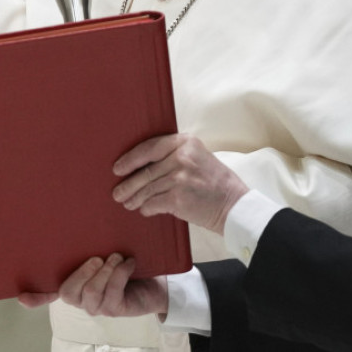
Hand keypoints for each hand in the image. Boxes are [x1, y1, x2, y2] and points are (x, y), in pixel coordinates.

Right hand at [18, 254, 168, 317]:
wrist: (155, 280)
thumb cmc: (124, 260)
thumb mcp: (105, 247)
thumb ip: (89, 240)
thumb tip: (74, 211)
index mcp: (74, 282)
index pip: (49, 292)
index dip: (36, 296)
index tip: (21, 296)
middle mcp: (81, 297)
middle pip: (68, 293)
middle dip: (81, 274)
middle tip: (97, 257)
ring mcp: (98, 306)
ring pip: (91, 294)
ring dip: (105, 273)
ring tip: (116, 256)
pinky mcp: (116, 309)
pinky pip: (113, 294)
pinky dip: (121, 274)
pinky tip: (129, 262)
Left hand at [113, 134, 248, 234]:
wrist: (234, 205)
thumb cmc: (215, 182)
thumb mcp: (198, 157)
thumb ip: (174, 155)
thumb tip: (142, 165)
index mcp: (185, 142)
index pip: (150, 147)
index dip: (131, 158)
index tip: (118, 167)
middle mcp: (181, 156)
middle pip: (145, 171)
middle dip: (128, 184)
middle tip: (117, 192)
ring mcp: (179, 177)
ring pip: (147, 189)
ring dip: (134, 198)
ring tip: (127, 203)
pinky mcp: (178, 198)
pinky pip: (153, 203)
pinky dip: (146, 208)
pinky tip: (144, 210)